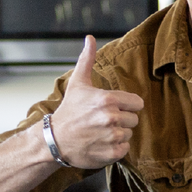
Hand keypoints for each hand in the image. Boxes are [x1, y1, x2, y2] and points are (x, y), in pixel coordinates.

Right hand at [51, 36, 144, 167]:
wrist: (54, 139)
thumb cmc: (68, 111)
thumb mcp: (78, 83)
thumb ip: (87, 60)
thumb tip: (90, 38)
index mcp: (108, 99)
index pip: (137, 103)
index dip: (127, 105)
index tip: (113, 108)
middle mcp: (111, 118)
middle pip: (134, 119)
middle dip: (122, 120)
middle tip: (104, 121)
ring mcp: (111, 137)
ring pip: (129, 134)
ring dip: (118, 134)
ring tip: (101, 132)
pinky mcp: (110, 153)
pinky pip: (125, 149)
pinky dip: (115, 148)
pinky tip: (101, 143)